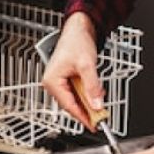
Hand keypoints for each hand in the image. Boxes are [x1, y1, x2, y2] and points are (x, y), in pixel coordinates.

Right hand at [41, 12, 103, 128]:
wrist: (78, 28)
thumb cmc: (77, 41)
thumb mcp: (87, 64)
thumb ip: (92, 86)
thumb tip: (97, 104)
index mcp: (52, 81)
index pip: (68, 105)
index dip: (82, 117)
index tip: (94, 125)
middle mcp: (52, 83)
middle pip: (71, 104)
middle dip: (87, 110)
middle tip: (101, 117)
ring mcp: (59, 81)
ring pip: (75, 99)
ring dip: (88, 102)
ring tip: (100, 105)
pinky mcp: (65, 79)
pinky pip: (76, 92)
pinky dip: (86, 94)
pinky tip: (96, 94)